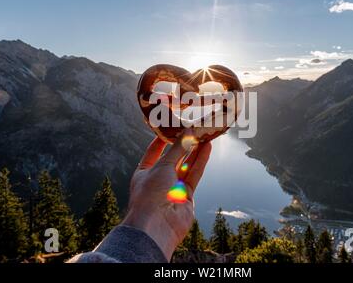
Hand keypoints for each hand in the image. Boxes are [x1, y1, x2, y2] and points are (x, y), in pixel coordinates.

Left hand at [121, 135, 211, 259]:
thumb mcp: (162, 166)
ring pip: (186, 165)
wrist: (156, 226)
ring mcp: (173, 188)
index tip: (172, 127)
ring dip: (195, 151)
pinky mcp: (187, 195)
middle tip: (194, 129)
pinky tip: (207, 148)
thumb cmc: (150, 194)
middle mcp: (158, 179)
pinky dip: (201, 161)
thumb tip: (188, 132)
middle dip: (183, 144)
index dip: (163, 140)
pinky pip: (194, 174)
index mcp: (144, 172)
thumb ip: (177, 149)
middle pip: (173, 158)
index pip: (153, 152)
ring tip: (205, 135)